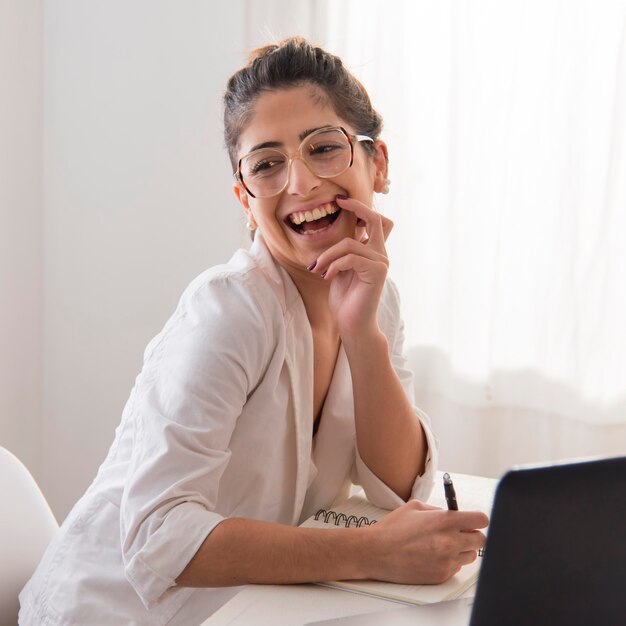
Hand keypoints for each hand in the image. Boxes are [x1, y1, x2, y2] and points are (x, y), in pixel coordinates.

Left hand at [311, 195, 393, 337]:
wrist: (351, 324)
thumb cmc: (344, 299)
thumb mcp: (339, 269)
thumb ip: (342, 251)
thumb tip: (336, 233)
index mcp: (373, 252)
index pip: (375, 221)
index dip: (360, 208)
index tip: (340, 201)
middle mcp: (380, 254)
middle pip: (376, 220)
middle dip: (357, 208)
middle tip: (338, 203)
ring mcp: (381, 262)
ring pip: (350, 244)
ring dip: (327, 255)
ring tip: (316, 269)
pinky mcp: (377, 271)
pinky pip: (350, 258)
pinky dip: (334, 265)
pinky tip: (326, 276)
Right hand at [365, 500, 488, 584]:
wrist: (376, 552)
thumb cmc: (393, 529)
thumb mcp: (415, 507)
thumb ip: (439, 510)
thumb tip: (454, 513)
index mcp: (444, 521)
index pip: (481, 520)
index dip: (478, 519)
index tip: (474, 520)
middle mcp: (449, 542)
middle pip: (481, 540)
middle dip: (472, 534)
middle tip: (460, 532)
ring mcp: (446, 561)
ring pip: (471, 556)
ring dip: (462, 549)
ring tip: (443, 544)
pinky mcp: (441, 576)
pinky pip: (456, 568)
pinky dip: (449, 561)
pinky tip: (433, 555)